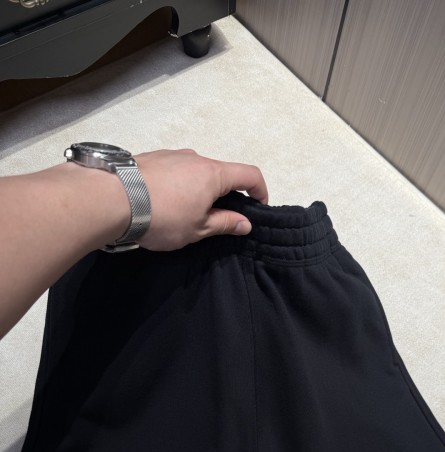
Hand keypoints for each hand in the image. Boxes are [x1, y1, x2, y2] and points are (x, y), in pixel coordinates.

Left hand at [131, 148, 268, 250]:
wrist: (110, 199)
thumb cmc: (161, 217)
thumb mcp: (198, 229)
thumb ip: (224, 223)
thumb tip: (245, 223)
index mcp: (213, 174)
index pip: (250, 175)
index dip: (260, 191)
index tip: (258, 208)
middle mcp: (195, 158)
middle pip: (220, 173)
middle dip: (224, 194)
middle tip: (216, 220)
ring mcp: (170, 155)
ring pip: (194, 171)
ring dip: (198, 190)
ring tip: (183, 214)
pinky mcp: (149, 158)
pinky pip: (173, 170)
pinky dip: (177, 185)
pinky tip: (162, 203)